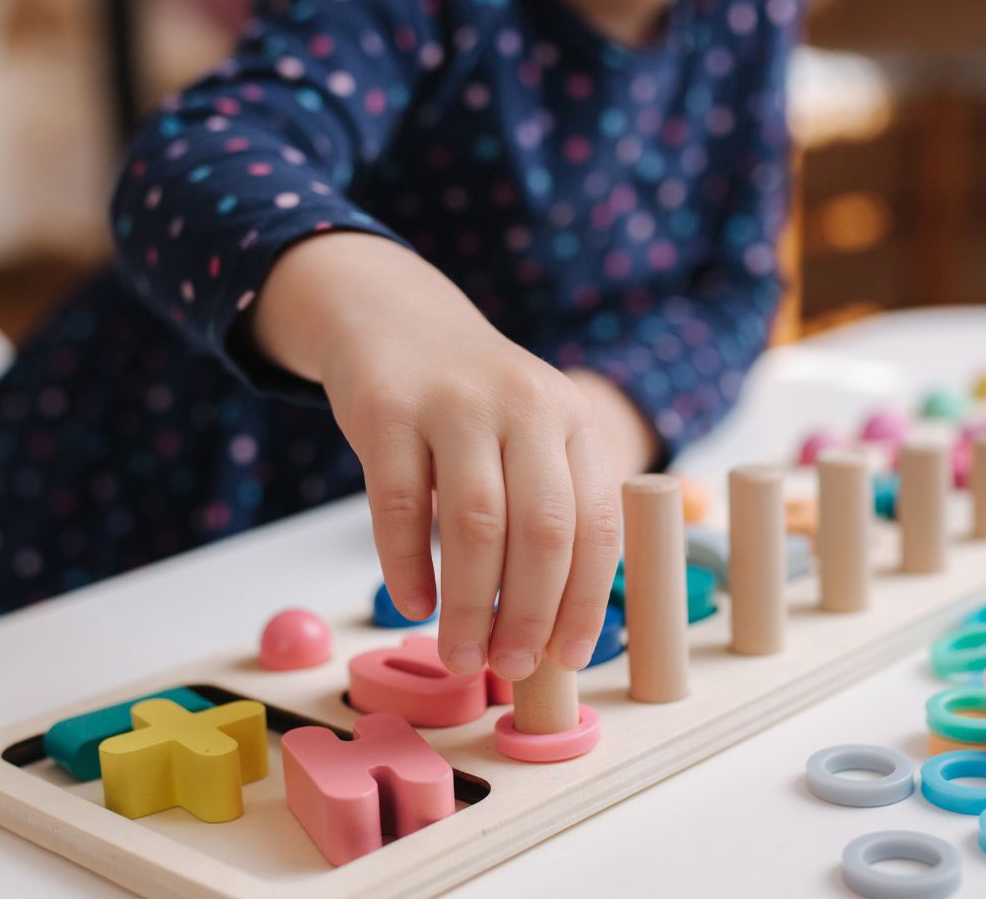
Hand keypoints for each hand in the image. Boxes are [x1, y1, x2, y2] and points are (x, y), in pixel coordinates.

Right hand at [253, 233, 622, 678]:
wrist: (393, 318)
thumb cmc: (470, 405)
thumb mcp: (531, 432)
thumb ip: (550, 507)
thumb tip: (554, 629)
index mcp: (572, 418)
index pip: (597, 523)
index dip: (586, 600)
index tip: (568, 658)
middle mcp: (524, 404)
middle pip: (543, 530)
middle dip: (530, 614)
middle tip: (508, 667)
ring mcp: (455, 402)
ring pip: (476, 524)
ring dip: (471, 605)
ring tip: (460, 654)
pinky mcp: (388, 409)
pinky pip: (400, 505)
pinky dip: (407, 567)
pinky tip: (413, 604)